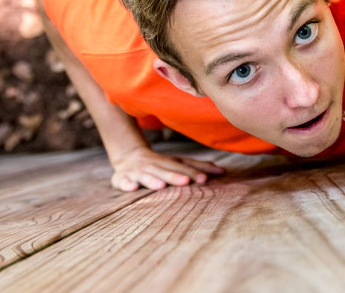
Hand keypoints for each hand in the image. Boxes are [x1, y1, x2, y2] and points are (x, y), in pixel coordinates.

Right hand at [109, 147, 225, 191]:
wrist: (128, 156)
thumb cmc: (160, 164)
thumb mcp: (177, 163)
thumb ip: (197, 167)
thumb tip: (223, 171)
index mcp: (169, 163)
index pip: (183, 167)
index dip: (194, 172)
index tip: (206, 179)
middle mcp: (154, 166)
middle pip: (166, 171)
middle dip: (175, 176)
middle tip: (187, 181)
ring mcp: (137, 171)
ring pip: (145, 176)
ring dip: (152, 180)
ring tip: (160, 186)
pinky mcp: (122, 178)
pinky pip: (122, 181)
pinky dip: (126, 184)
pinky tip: (131, 188)